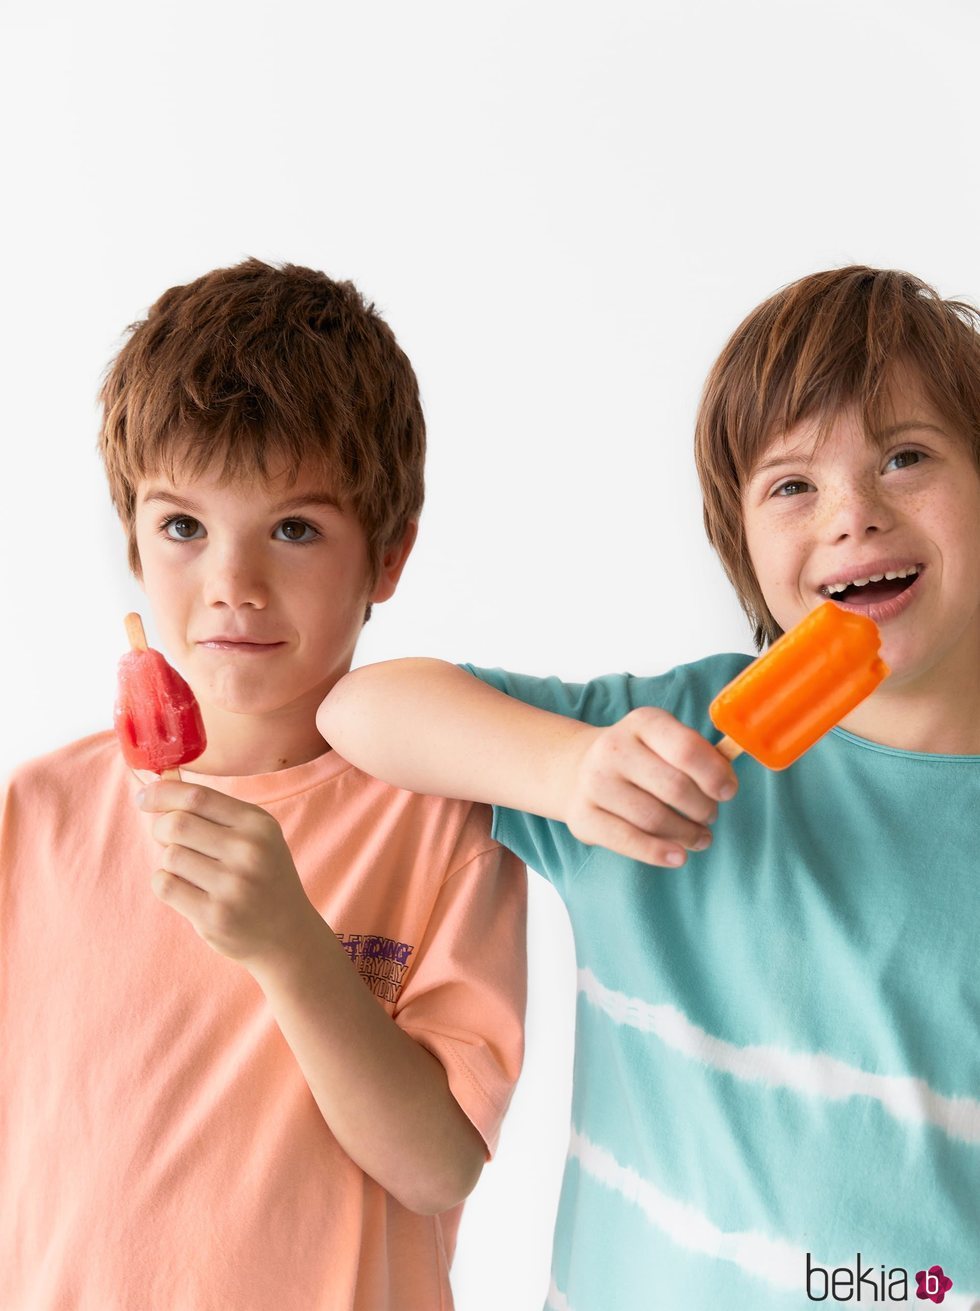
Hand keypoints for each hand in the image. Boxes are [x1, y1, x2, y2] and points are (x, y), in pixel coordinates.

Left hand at [136, 780, 319, 970]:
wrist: (288, 934)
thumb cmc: (263, 876)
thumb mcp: (255, 836)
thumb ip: (213, 810)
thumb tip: (159, 784)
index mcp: (259, 824)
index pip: (197, 797)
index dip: (162, 793)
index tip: (143, 797)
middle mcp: (249, 851)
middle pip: (176, 824)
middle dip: (161, 828)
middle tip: (168, 839)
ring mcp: (232, 886)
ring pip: (169, 856)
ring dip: (169, 861)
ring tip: (190, 870)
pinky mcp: (214, 916)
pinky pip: (165, 885)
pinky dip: (166, 883)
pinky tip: (186, 889)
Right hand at [564, 707, 737, 867]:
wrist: (576, 769)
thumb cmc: (639, 759)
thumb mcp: (664, 741)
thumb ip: (698, 755)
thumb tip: (726, 783)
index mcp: (643, 722)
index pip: (687, 749)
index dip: (715, 775)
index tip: (727, 792)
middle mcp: (614, 748)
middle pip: (675, 788)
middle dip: (704, 809)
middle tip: (710, 816)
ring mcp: (595, 783)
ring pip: (655, 819)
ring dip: (687, 834)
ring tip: (700, 838)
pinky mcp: (582, 816)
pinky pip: (629, 841)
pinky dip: (659, 853)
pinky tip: (678, 856)